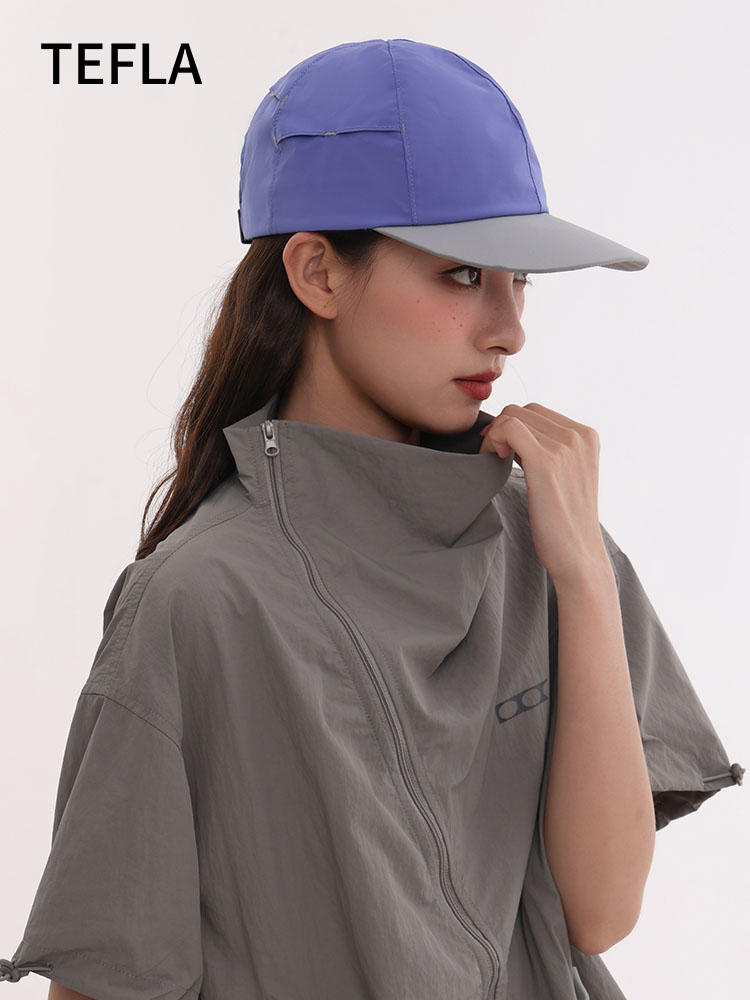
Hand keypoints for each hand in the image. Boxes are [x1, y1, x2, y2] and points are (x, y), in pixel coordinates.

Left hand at [479, 402, 608, 583]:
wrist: (577, 556)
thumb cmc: (564, 520)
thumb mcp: (566, 474)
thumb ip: (549, 448)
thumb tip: (512, 428)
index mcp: (587, 435)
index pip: (537, 411)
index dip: (512, 425)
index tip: (500, 448)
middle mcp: (580, 436)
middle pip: (524, 410)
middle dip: (501, 428)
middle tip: (492, 454)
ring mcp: (566, 448)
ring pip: (513, 417)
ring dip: (494, 434)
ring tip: (492, 459)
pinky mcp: (547, 463)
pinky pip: (509, 428)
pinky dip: (494, 438)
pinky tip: (492, 458)